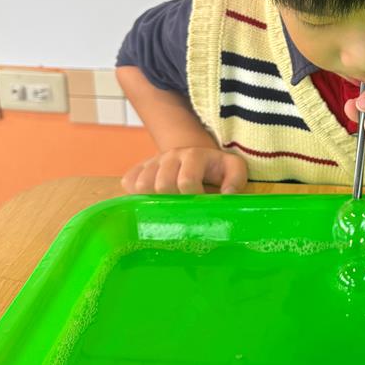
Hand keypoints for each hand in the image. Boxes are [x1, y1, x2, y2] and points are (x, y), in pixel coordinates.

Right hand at [120, 147, 247, 195]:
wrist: (193, 156)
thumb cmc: (215, 170)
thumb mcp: (232, 169)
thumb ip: (236, 179)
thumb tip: (227, 195)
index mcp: (195, 155)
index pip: (187, 180)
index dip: (194, 198)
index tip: (201, 206)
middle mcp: (171, 155)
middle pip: (162, 184)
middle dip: (174, 201)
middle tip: (183, 209)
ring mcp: (153, 161)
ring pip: (142, 185)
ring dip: (154, 200)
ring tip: (168, 206)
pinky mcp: (139, 168)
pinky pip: (128, 182)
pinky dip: (136, 195)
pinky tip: (152, 200)